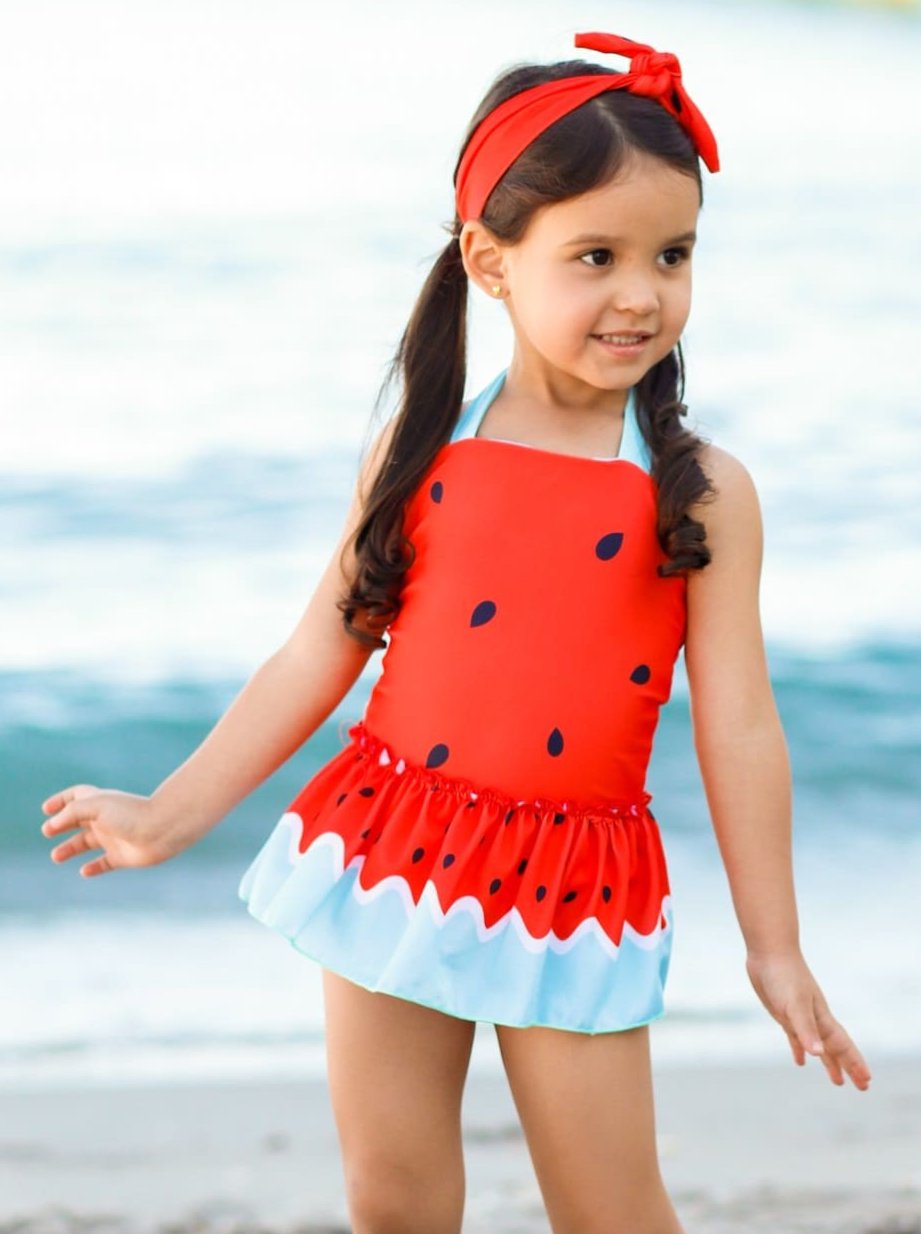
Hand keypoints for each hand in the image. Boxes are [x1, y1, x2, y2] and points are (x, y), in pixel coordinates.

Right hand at [40, 784, 187, 877]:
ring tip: (56, 856)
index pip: (77, 796)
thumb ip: (71, 813)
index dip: (61, 801)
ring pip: (87, 843)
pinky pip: (105, 863)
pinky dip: (94, 867)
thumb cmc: (130, 814)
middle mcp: (107, 819)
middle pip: (78, 821)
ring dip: (70, 849)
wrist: (162, 830)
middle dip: (61, 826)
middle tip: (47, 833)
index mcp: (100, 802)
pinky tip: (84, 871)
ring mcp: (115, 838)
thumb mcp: (96, 806)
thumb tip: (51, 825)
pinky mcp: (123, 856)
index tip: (46, 809)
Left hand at [746, 949, 871, 1090]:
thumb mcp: (794, 1004)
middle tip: (863, 1087)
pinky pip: (795, 1036)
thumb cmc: (784, 976)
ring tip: (837, 1080)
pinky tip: (800, 1061)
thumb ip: (805, 1029)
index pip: (842, 1046)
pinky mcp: (784, 1012)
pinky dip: (799, 1049)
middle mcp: (814, 1018)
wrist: (769, 951)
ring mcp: (799, 1015)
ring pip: (818, 1045)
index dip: (854, 1063)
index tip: (867, 1082)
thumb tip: (817, 1054)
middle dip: (848, 1067)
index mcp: (821, 1018)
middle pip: (835, 1048)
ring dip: (828, 1062)